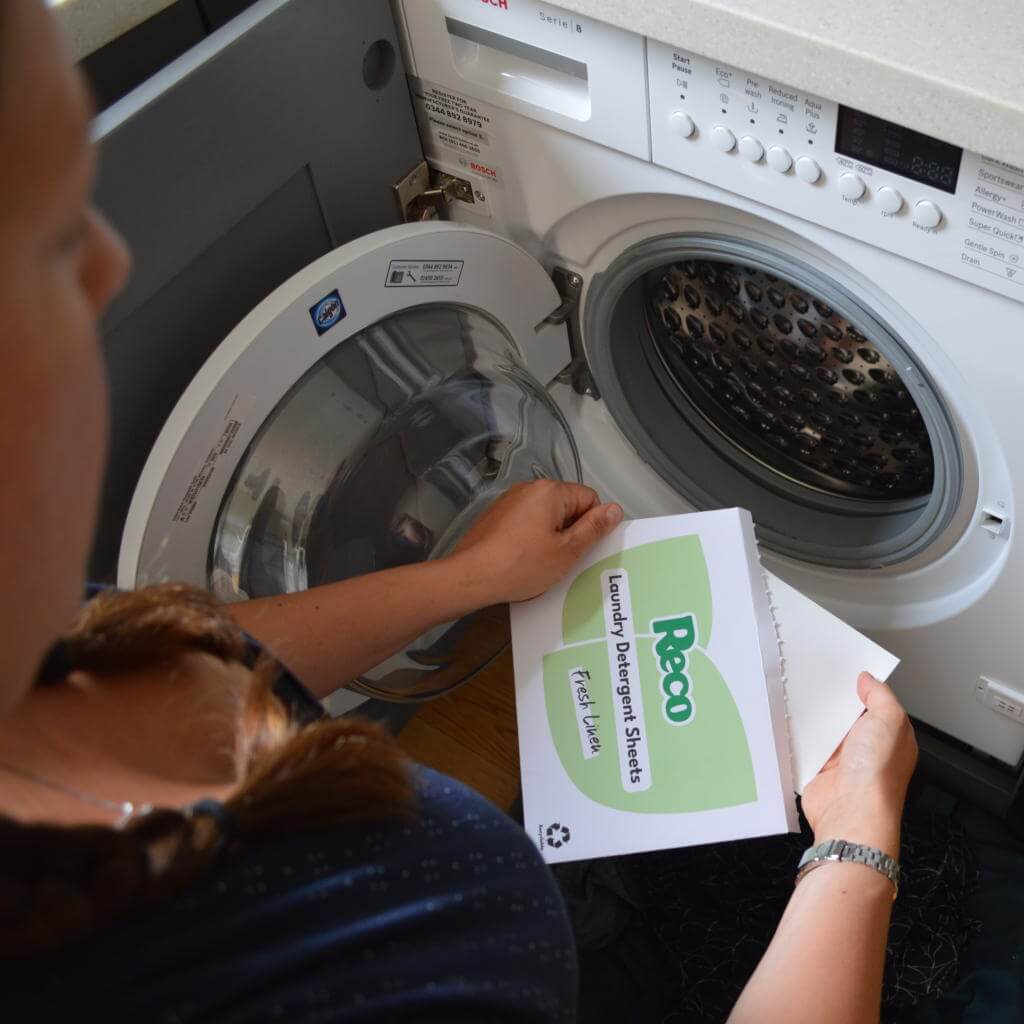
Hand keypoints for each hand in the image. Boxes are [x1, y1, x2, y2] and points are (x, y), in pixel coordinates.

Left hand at [448, 480, 622, 605]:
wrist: (470, 577)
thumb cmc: (521, 565)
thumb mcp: (567, 551)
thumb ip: (594, 528)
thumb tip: (615, 509)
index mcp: (550, 491)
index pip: (589, 499)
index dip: (591, 526)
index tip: (581, 549)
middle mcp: (528, 489)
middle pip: (566, 506)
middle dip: (570, 532)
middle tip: (563, 560)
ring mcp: (509, 501)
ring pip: (545, 517)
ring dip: (550, 537)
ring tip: (541, 563)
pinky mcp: (495, 517)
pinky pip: (525, 523)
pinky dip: (530, 539)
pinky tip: (523, 561)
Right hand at [801, 672, 916, 858]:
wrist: (850, 813)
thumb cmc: (877, 775)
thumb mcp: (890, 721)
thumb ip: (880, 696)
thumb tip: (868, 680)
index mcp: (891, 736)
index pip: (877, 704)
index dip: (863, 686)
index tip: (846, 669)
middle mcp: (868, 748)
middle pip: (847, 713)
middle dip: (834, 699)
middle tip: (818, 678)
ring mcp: (843, 759)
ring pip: (825, 727)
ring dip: (815, 717)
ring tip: (801, 695)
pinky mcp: (819, 768)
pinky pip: (807, 744)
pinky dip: (799, 735)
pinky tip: (793, 721)